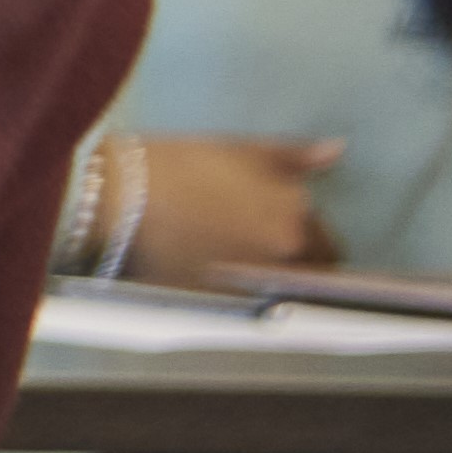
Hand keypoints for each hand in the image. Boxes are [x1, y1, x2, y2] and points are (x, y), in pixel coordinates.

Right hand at [102, 132, 343, 291]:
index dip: (302, 233)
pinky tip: (220, 275)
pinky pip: (255, 303)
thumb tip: (336, 150)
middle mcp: (285, 250)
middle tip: (253, 242)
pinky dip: (246, 292)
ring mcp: (257, 280)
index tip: (274, 227)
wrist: (114, 199)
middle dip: (295, 258)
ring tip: (235, 259)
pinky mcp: (227, 303)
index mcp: (294, 212)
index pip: (326, 240)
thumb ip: (292, 155)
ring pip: (284, 288)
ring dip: (272, 276)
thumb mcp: (237, 149)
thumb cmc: (173, 166)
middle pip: (311, 270)